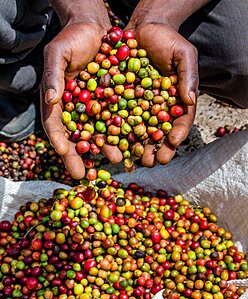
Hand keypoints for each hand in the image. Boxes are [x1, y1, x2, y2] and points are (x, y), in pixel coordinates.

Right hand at [41, 23, 121, 178]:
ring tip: (114, 161)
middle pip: (76, 136)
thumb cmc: (71, 40)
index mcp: (58, 102)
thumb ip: (53, 75)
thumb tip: (51, 99)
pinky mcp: (113, 103)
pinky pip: (118, 120)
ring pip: (99, 132)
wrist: (96, 30)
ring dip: (106, 148)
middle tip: (82, 175)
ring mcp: (95, 109)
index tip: (63, 152)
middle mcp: (76, 110)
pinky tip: (132, 143)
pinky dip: (124, 132)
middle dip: (79, 156)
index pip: (55, 124)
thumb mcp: (57, 54)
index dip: (58, 139)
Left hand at [125, 22, 197, 166]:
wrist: (142, 29)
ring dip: (136, 147)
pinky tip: (113, 144)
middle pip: (158, 132)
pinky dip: (116, 132)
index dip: (177, 133)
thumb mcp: (184, 55)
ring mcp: (138, 107)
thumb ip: (188, 76)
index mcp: (176, 102)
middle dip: (156, 148)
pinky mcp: (120, 102)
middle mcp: (157, 109)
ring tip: (134, 160)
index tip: (173, 143)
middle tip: (153, 161)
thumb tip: (190, 100)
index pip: (180, 121)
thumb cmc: (167, 40)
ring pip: (138, 131)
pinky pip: (118, 118)